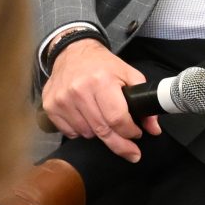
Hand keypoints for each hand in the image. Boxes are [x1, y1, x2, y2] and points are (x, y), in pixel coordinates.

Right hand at [41, 39, 158, 161]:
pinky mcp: (50, 106)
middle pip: (102, 130)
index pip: (117, 118)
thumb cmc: (103, 65)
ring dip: (99, 134)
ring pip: (86, 133)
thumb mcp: (128, 75)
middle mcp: (79, 90)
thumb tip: (153, 129)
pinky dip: (81, 131)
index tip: (136, 135)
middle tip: (131, 152)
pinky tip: (86, 118)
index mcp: (101, 81)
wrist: (72, 52)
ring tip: (103, 120)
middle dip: (120, 144)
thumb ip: (144, 101)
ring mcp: (62, 99)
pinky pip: (70, 132)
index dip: (130, 132)